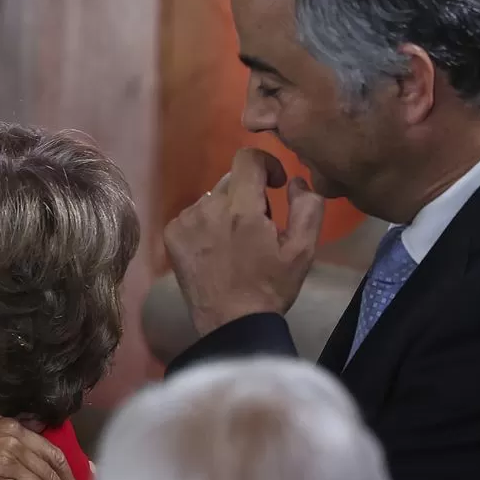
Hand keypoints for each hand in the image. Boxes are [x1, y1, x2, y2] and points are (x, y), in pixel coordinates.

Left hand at [164, 147, 323, 335]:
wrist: (230, 322)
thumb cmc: (271, 287)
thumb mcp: (303, 250)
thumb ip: (308, 207)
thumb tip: (296, 180)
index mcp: (242, 209)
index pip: (247, 157)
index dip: (267, 163)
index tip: (275, 184)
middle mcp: (208, 207)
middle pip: (231, 179)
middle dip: (249, 194)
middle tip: (259, 226)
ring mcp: (185, 221)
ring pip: (211, 197)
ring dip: (227, 209)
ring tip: (236, 241)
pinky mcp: (171, 234)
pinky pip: (192, 214)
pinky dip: (206, 222)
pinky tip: (216, 248)